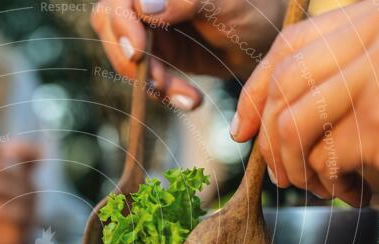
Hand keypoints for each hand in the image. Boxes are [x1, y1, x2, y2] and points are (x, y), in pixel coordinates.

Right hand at [90, 0, 285, 109]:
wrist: (269, 38)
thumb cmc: (254, 7)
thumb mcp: (225, 2)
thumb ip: (185, 0)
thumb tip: (144, 7)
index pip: (119, 2)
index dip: (121, 26)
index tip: (138, 52)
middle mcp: (147, 2)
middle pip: (110, 26)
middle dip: (130, 60)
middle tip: (156, 82)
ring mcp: (149, 28)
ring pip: (124, 56)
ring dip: (150, 82)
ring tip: (186, 96)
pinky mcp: (158, 55)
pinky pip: (145, 77)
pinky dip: (166, 92)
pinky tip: (191, 100)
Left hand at [233, 0, 378, 207]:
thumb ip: (338, 79)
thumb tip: (254, 115)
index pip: (295, 42)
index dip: (258, 89)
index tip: (244, 128)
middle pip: (287, 80)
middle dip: (269, 137)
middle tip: (279, 173)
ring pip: (294, 122)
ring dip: (294, 166)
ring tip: (317, 187)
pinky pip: (324, 156)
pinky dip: (330, 185)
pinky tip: (353, 193)